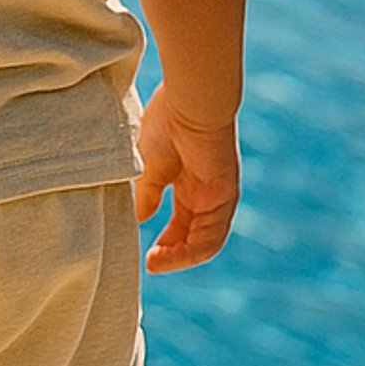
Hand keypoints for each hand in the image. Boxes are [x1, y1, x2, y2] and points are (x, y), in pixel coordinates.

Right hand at [134, 84, 239, 274]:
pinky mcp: (225, 197)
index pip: (181, 221)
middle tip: (150, 263)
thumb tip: (139, 219)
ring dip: (180, 257)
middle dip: (172, 253)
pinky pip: (211, 237)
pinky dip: (190, 252)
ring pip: (204, 241)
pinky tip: (167, 255)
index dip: (166, 241)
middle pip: (194, 234)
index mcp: (188, 181)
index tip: (147, 254)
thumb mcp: (148, 168)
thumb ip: (147, 195)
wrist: (190, 102)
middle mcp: (206, 192)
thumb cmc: (165, 125)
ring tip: (156, 263)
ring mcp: (218, 196)